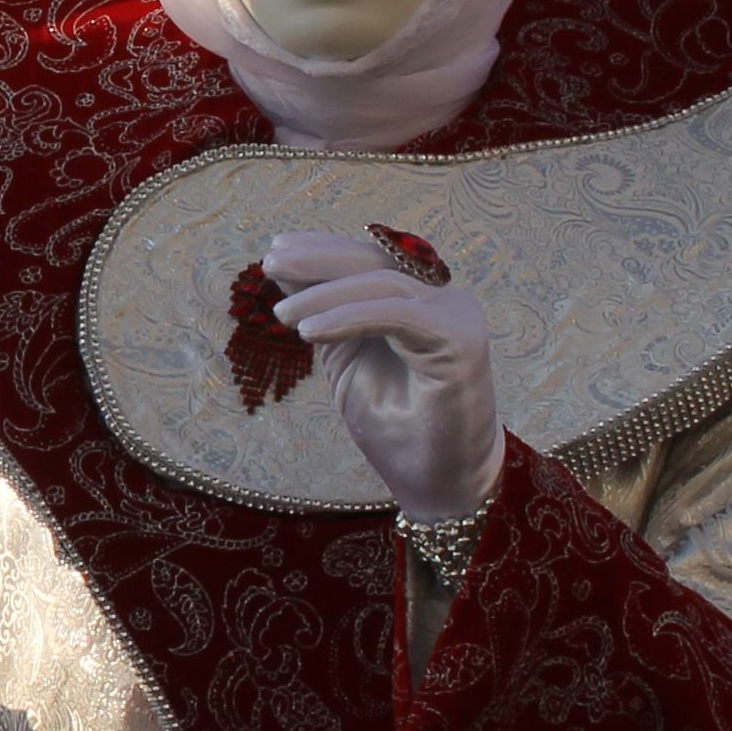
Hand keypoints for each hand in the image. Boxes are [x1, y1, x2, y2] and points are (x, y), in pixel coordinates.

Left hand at [262, 230, 502, 522]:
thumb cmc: (396, 426)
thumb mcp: (345, 360)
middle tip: (269, 262)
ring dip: (323, 294)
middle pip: (375, 262)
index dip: (323, 250)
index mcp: (417, 303)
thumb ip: (324, 316)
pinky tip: (308, 331)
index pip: (368, 262)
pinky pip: (396, 313)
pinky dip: (348, 316)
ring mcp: (456, 316)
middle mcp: (441, 302)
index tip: (275, 249)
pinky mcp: (463, 340)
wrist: (439, 482)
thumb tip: (284, 271)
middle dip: (317, 259)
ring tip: (280, 315)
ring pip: (381, 283)